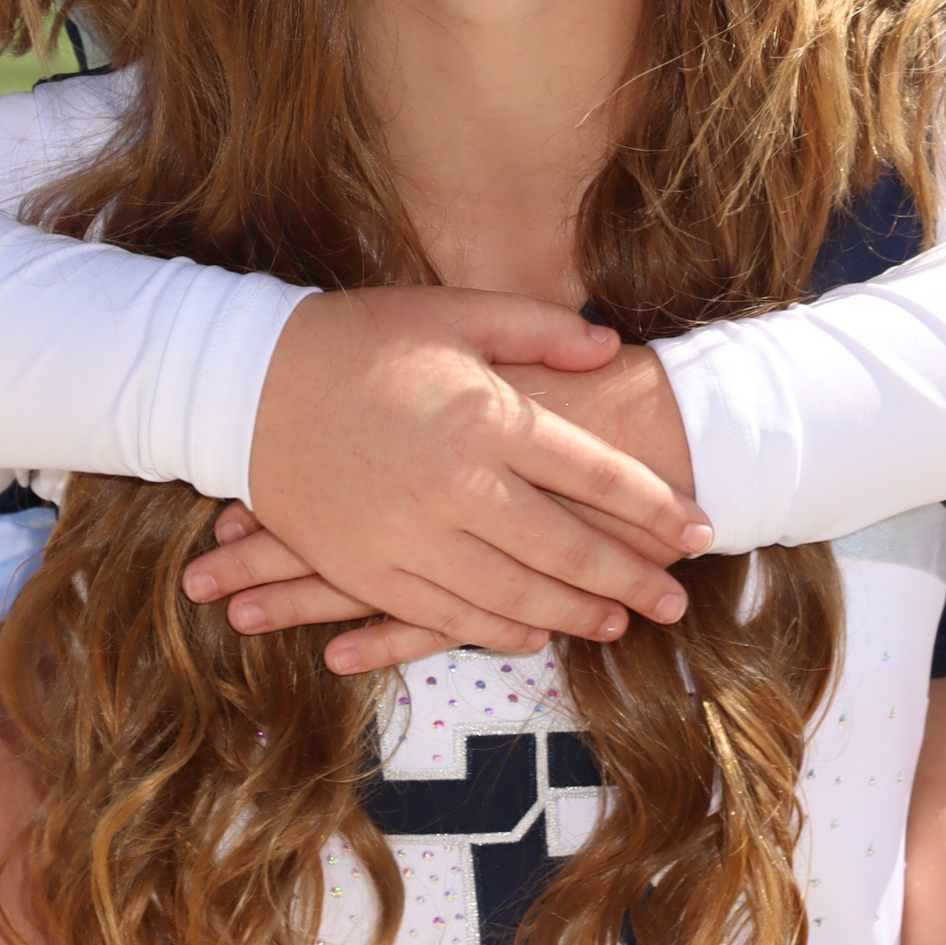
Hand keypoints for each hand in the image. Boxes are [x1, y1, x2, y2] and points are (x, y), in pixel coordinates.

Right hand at [229, 292, 711, 667]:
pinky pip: (447, 615)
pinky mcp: (368, 569)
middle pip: (566, 548)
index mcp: (485, 419)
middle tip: (677, 600)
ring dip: (575, 613)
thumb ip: (539, 330)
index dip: (652, 506)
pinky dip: (499, 631)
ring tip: (621, 622)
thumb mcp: (454, 311)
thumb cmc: (358, 336)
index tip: (698, 529)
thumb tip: (611, 349)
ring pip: (514, 595)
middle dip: (632, 577)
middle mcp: (457, 487)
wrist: (247, 383)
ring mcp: (410, 537)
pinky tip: (535, 634)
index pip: (592, 474)